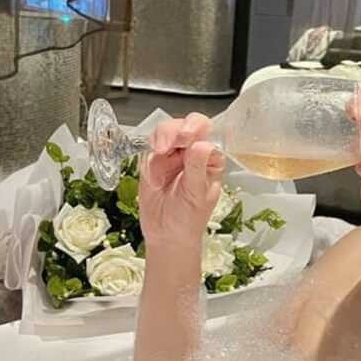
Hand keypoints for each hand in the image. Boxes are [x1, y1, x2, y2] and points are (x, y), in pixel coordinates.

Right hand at [139, 113, 225, 251]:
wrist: (165, 236)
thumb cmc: (189, 219)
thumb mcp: (196, 195)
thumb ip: (197, 169)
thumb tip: (203, 144)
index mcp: (210, 158)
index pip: (208, 132)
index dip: (197, 129)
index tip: (187, 138)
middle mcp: (193, 152)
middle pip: (186, 125)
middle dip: (175, 130)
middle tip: (169, 145)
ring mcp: (173, 154)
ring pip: (166, 131)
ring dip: (161, 139)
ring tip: (160, 154)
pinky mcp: (154, 161)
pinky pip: (149, 148)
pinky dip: (149, 157)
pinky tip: (153, 176)